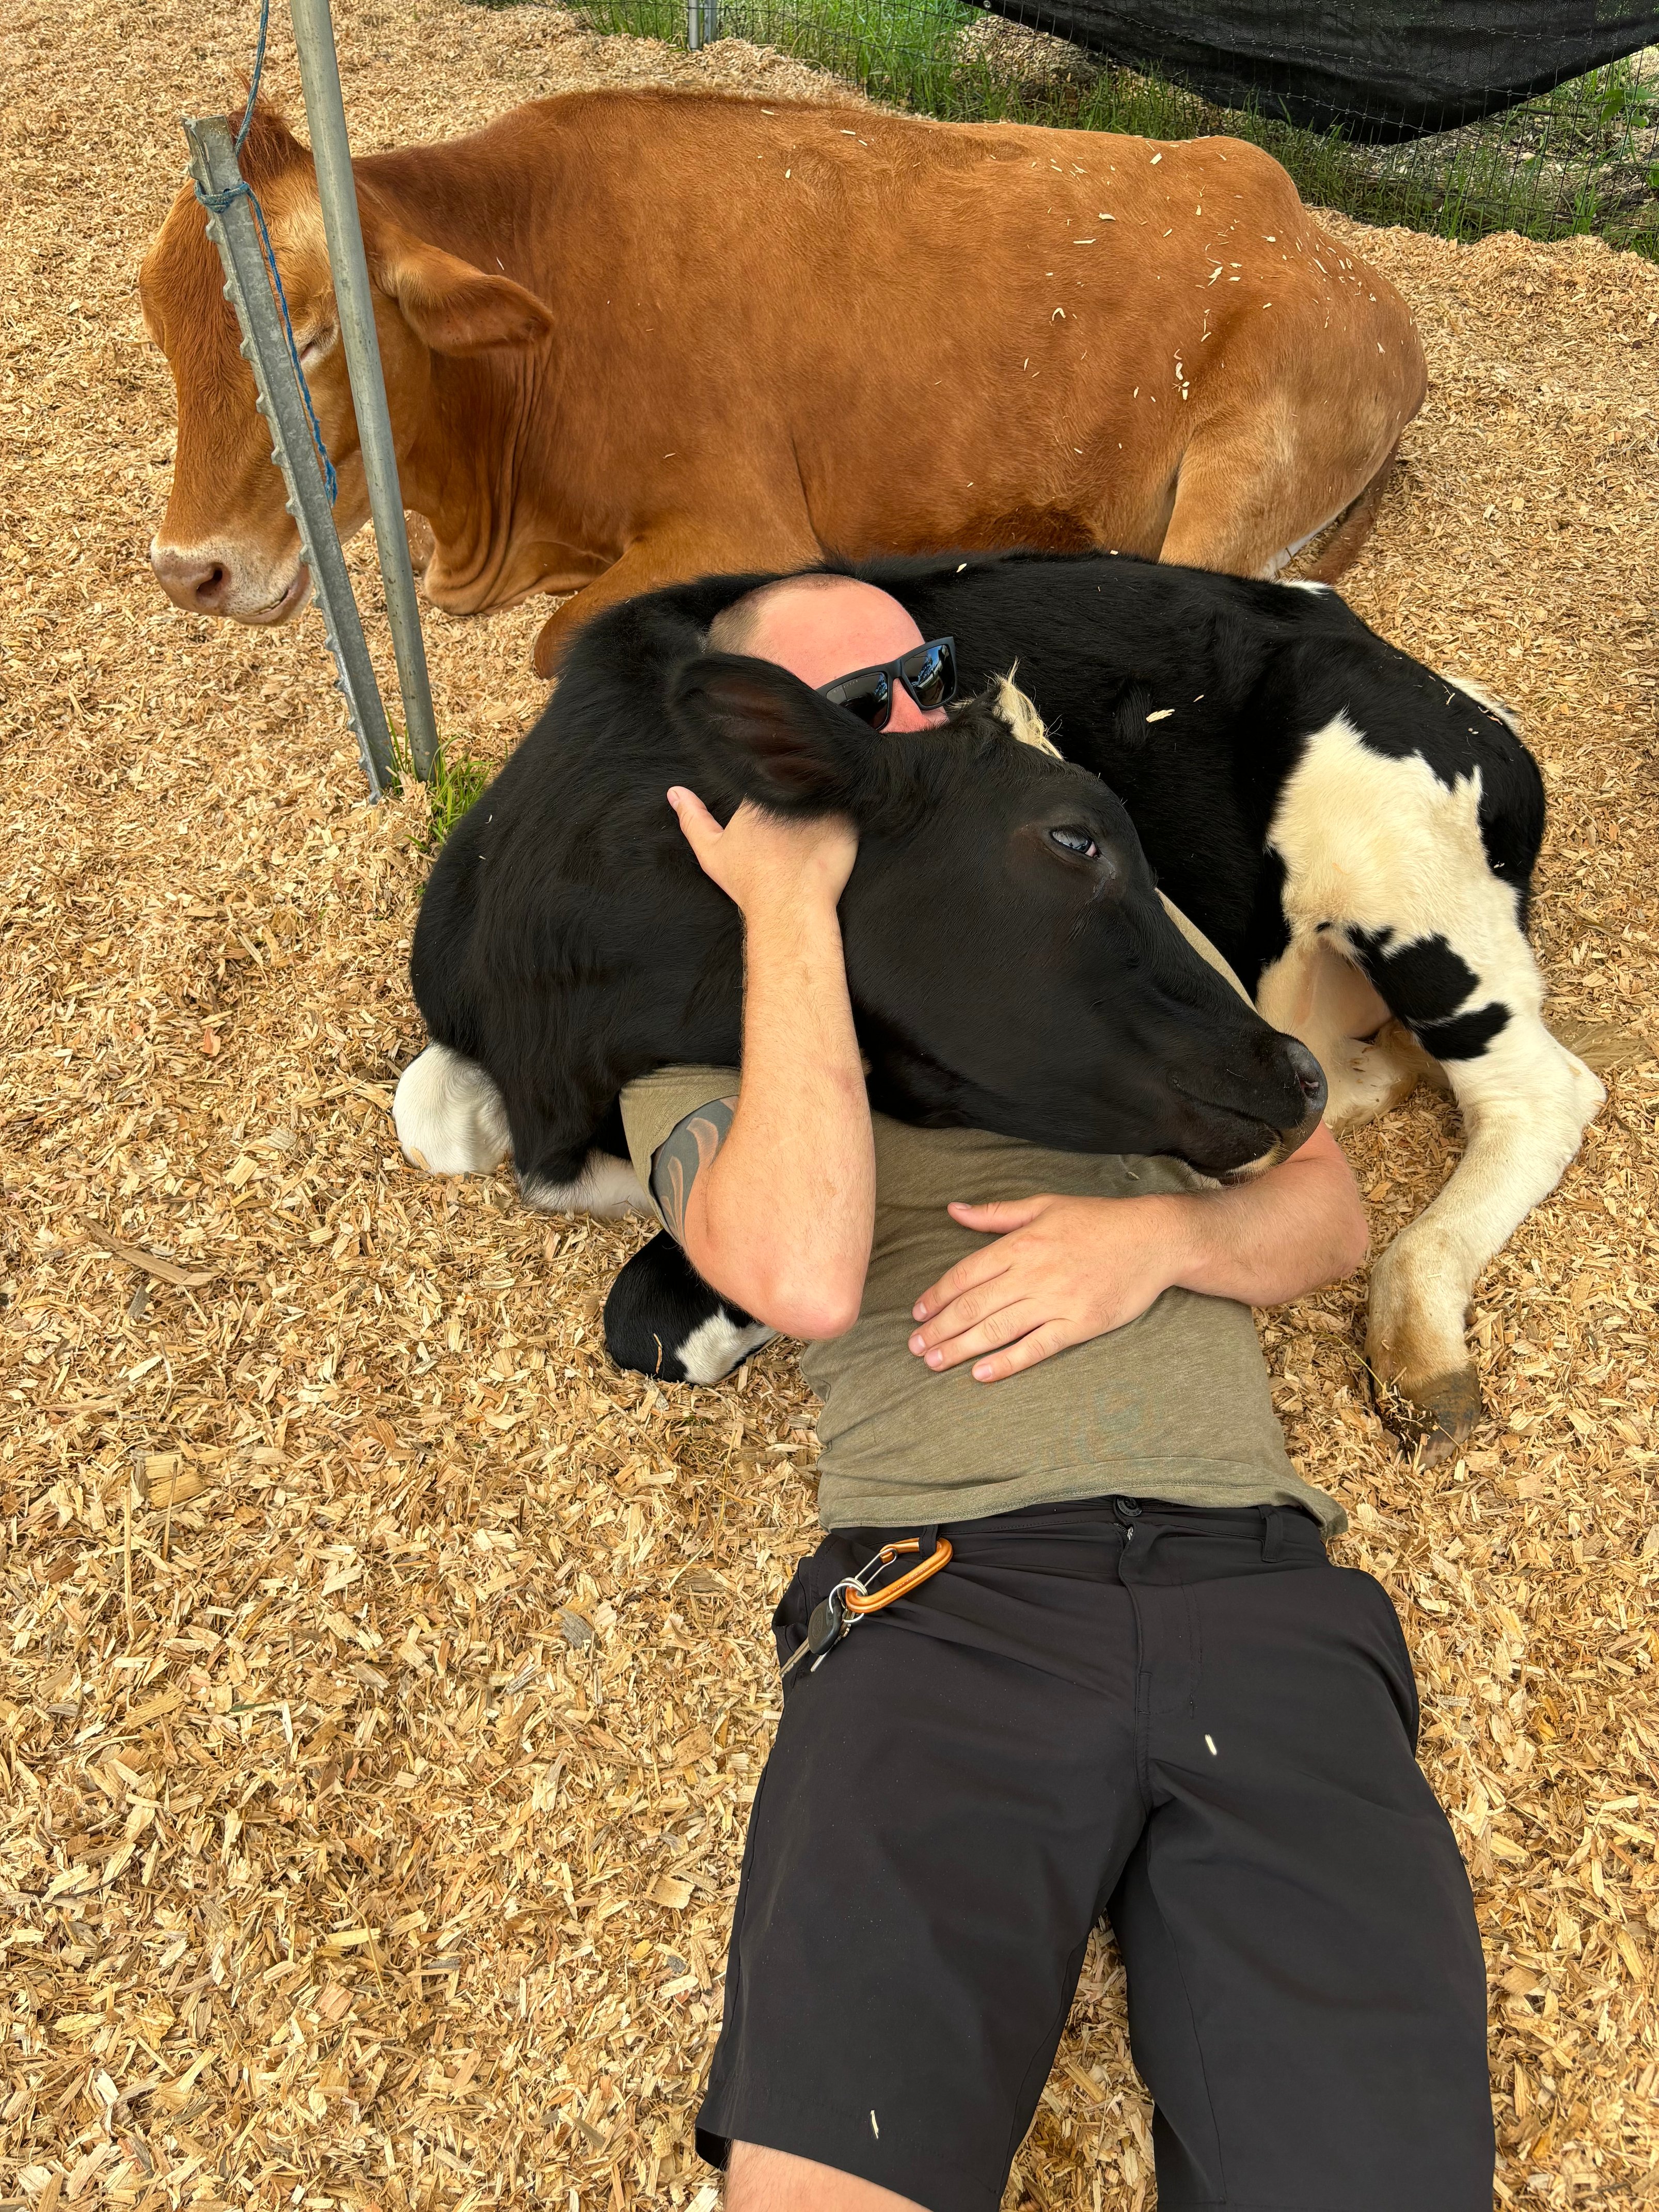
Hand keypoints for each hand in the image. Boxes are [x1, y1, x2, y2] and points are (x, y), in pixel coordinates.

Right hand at [668, 788, 856, 924]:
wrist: (787, 908)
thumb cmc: (749, 882)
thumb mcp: (711, 851)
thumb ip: (693, 819)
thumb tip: (674, 792)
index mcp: (759, 794)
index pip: (770, 772)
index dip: (772, 779)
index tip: (776, 793)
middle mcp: (792, 794)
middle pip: (799, 775)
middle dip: (799, 781)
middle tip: (798, 803)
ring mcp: (822, 805)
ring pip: (825, 787)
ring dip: (824, 792)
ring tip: (818, 811)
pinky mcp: (847, 820)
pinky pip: (850, 804)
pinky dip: (846, 808)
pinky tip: (838, 821)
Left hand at [907, 1193, 1185, 1381]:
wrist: (1154, 1239)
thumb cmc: (1097, 1220)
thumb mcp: (1044, 1204)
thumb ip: (995, 1214)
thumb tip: (953, 1210)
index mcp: (1022, 1243)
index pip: (967, 1274)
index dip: (937, 1296)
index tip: (917, 1314)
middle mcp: (1035, 1273)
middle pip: (975, 1305)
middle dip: (940, 1328)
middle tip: (915, 1347)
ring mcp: (1058, 1300)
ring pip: (999, 1328)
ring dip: (962, 1347)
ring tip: (934, 1362)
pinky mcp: (1080, 1324)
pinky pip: (1037, 1347)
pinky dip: (1008, 1362)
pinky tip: (982, 1374)